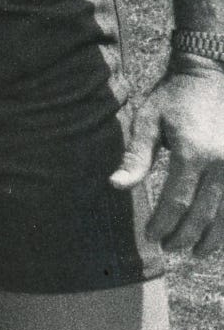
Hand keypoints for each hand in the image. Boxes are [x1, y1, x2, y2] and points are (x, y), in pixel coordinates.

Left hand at [114, 62, 223, 257]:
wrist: (210, 77)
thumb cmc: (173, 99)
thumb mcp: (148, 121)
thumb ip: (136, 156)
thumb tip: (116, 185)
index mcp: (192, 153)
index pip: (177, 201)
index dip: (163, 223)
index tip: (150, 236)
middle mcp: (222, 164)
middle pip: (203, 213)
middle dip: (184, 235)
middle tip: (169, 248)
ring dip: (212, 238)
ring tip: (195, 252)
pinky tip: (219, 236)